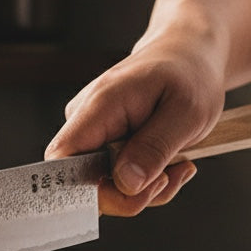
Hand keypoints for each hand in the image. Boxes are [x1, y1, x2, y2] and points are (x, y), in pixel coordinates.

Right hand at [44, 41, 223, 216]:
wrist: (189, 55)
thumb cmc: (189, 74)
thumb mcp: (187, 113)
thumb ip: (154, 149)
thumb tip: (126, 184)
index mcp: (100, 106)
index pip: (61, 159)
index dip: (83, 191)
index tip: (129, 194)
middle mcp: (86, 120)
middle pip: (85, 183)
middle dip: (132, 195)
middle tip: (170, 177)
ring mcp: (93, 134)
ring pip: (106, 187)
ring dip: (146, 189)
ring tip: (177, 164)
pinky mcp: (103, 145)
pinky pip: (117, 180)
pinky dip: (147, 181)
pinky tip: (168, 163)